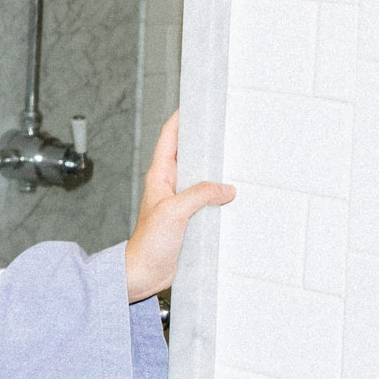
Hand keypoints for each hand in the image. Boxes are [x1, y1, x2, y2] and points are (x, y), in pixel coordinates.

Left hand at [124, 111, 235, 301]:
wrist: (143, 274)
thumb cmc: (148, 244)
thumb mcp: (174, 213)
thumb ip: (200, 195)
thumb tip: (225, 188)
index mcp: (160, 176)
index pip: (170, 138)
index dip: (181, 119)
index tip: (195, 104)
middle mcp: (169, 186)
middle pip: (189, 156)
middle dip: (204, 143)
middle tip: (224, 130)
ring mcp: (179, 203)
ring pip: (200, 179)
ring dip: (215, 172)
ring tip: (235, 161)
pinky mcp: (188, 220)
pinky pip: (206, 201)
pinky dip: (219, 197)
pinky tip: (233, 198)